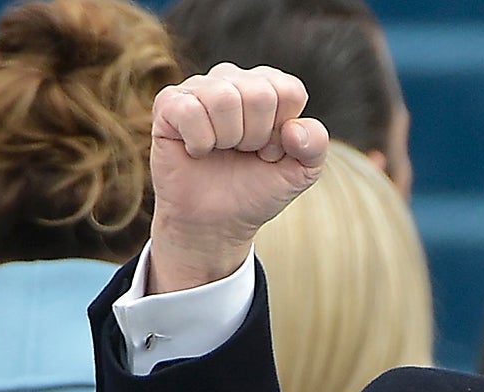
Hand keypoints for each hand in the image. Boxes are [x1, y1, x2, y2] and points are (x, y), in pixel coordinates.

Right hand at [148, 63, 327, 292]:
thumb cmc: (257, 188)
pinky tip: (197, 150)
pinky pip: (190, 111)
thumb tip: (294, 128)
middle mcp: (233, 79)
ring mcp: (198, 88)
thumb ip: (315, 146)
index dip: (284, 132)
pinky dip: (200, 142)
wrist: (217, 220)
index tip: (272, 151)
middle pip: (259, 94)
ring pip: (224, 98)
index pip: (289, 90)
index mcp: (269, 87)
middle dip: (257, 137)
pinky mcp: (168, 103)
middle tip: (244, 152)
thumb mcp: (300, 172)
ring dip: (228, 139)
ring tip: (221, 150)